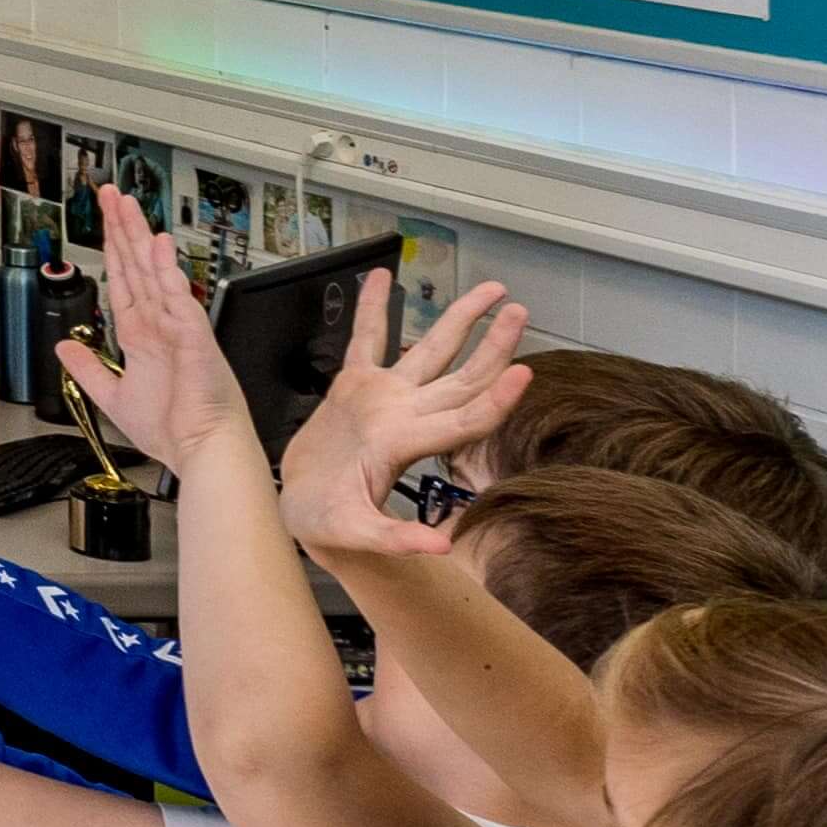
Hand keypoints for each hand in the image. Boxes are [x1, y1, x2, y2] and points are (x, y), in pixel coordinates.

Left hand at [63, 186, 246, 468]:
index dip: (112, 250)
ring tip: (129, 206)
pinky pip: (178, 299)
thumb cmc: (173, 429)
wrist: (201, 451)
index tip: (104, 222)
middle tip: (112, 195)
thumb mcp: (113, 395)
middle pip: (137, 266)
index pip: (123, 281)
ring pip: (155, 273)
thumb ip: (88, 369)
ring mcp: (178, 327)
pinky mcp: (194, 338)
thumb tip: (64, 348)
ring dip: (140, 239)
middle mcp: (160, 325)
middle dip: (123, 229)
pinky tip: (158, 248)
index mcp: (143, 336)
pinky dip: (167, 273)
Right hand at [278, 271, 532, 557]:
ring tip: (490, 291)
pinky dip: (371, 309)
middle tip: (518, 312)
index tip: (525, 372)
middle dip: (493, 345)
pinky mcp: (353, 388)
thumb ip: (394, 539)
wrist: (302, 511)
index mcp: (403, 443)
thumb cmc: (325, 523)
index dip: (495, 399)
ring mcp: (382, 399)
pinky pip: (365, 340)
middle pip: (462, 377)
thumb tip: (439, 548)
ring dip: (459, 319)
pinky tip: (379, 279)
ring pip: (429, 350)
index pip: (463, 420)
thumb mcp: (354, 534)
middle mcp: (403, 416)